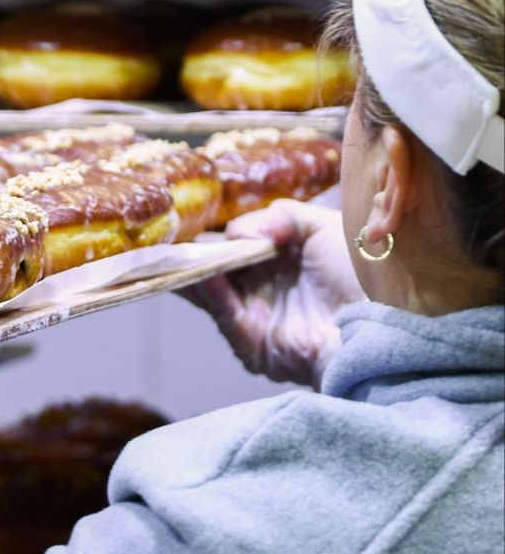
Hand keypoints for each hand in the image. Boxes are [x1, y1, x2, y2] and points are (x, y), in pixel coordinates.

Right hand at [182, 200, 364, 387]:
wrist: (385, 322)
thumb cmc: (364, 272)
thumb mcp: (323, 226)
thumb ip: (280, 215)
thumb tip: (240, 230)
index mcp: (279, 257)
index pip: (234, 239)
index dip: (215, 227)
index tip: (191, 212)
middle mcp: (261, 285)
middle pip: (213, 263)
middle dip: (192, 247)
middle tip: (169, 230)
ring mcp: (253, 313)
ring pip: (208, 287)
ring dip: (192, 267)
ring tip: (176, 248)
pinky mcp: (250, 340)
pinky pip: (222, 311)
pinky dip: (209, 290)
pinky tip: (202, 271)